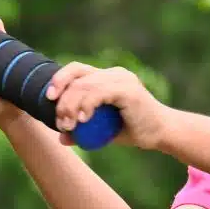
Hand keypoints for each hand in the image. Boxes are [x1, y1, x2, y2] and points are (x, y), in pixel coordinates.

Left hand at [46, 62, 168, 149]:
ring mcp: (122, 79)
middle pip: (78, 75)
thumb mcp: (102, 131)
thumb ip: (82, 131)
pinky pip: (100, 92)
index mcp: (107, 77)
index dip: (60, 80)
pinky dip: (86, 104)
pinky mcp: (128, 90)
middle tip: (59, 122)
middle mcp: (114, 74)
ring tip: (68, 125)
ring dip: (70, 105)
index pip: (77, 70)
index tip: (48, 98)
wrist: (161, 134)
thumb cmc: (133, 130)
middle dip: (62, 96)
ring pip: (85, 85)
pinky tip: (82, 119)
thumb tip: (61, 138)